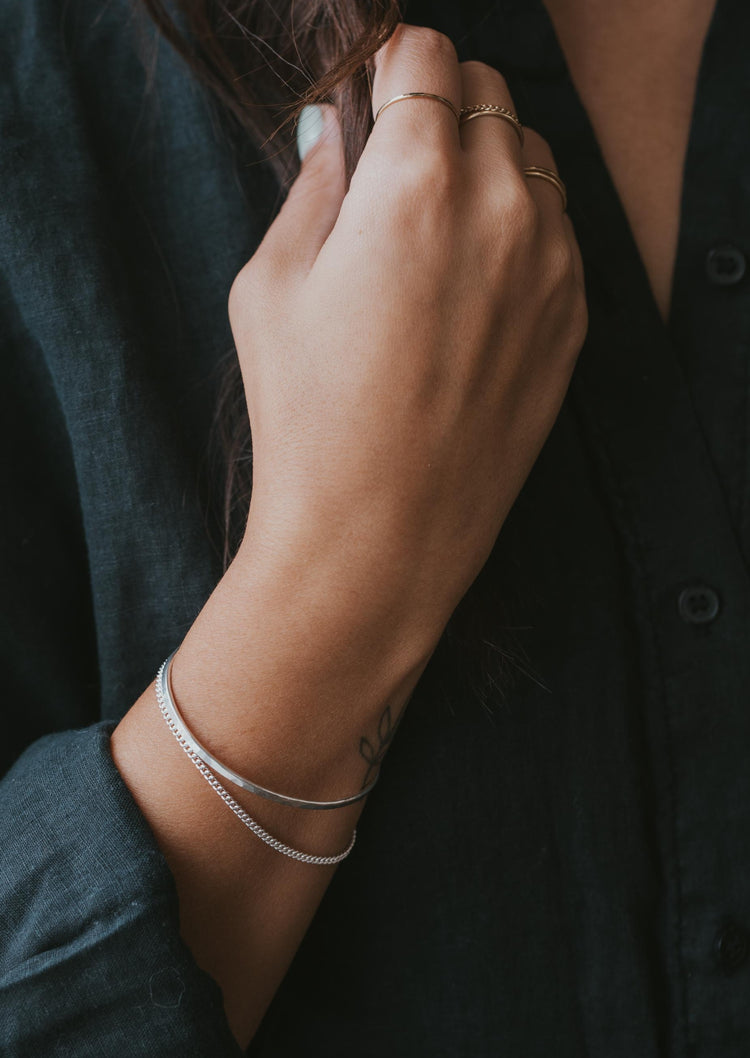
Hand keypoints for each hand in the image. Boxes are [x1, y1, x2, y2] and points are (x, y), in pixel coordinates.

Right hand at [228, 24, 587, 644]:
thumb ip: (313, 187)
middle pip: (487, 91)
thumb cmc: (309, 421)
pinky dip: (520, 223)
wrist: (379, 537)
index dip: (392, 64)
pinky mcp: (572, 319)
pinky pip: (558, 228)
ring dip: (488, 159)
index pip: (427, 53)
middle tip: (396, 158)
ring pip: (532, 157)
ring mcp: (550, 266)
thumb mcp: (269, 287)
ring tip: (436, 221)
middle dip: (440, 104)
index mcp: (416, 185)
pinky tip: (473, 276)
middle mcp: (502, 210)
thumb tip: (338, 138)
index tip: (374, 92)